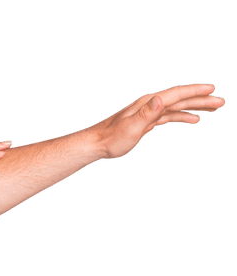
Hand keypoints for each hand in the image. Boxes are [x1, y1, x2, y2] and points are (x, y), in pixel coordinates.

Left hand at [91, 83, 223, 159]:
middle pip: (180, 99)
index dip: (195, 91)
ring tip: (214, 108)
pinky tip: (193, 119)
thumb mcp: (130, 127)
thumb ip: (146, 114)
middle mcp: (150, 104)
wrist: (96, 144)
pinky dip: (182, 116)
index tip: (212, 88)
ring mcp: (148, 112)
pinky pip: (169, 116)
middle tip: (221, 102)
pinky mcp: (147, 122)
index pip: (176, 94)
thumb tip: (159, 100)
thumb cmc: (111, 138)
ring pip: (177, 107)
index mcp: (148, 103)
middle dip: (201, 99)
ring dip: (195, 107)